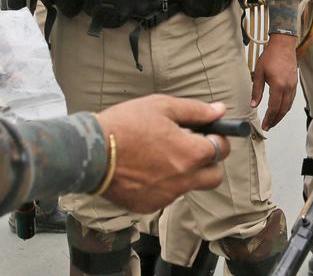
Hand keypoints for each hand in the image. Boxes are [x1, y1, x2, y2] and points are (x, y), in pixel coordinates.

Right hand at [95, 95, 230, 212]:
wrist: (90, 152)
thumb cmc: (125, 125)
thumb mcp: (161, 106)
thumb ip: (195, 110)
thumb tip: (220, 110)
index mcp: (190, 153)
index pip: (221, 150)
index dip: (218, 138)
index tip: (208, 132)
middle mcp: (183, 179)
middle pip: (214, 176)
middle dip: (209, 163)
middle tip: (191, 147)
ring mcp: (166, 196)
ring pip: (188, 186)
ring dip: (183, 172)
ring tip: (158, 154)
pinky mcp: (149, 206)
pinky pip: (165, 195)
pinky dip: (161, 183)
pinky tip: (143, 168)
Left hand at [252, 33, 297, 129]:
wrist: (283, 45)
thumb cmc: (270, 56)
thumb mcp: (259, 72)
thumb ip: (256, 90)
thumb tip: (253, 104)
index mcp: (278, 85)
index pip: (274, 107)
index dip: (269, 118)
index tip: (265, 125)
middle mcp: (288, 87)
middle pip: (283, 109)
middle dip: (275, 120)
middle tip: (268, 127)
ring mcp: (293, 86)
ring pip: (288, 106)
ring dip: (281, 115)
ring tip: (273, 121)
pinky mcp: (295, 83)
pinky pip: (291, 100)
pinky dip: (286, 107)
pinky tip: (280, 110)